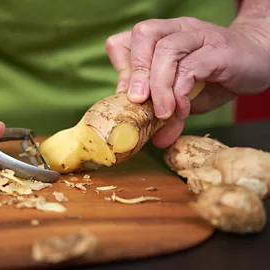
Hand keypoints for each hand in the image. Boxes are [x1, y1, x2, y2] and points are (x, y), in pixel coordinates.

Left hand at [105, 17, 269, 147]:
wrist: (261, 59)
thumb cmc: (219, 75)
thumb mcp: (185, 94)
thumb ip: (168, 109)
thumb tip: (156, 138)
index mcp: (162, 38)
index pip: (125, 40)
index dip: (121, 67)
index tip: (126, 96)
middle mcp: (177, 31)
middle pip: (143, 35)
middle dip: (135, 71)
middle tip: (137, 102)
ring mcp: (198, 36)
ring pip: (165, 49)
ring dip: (157, 84)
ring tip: (161, 113)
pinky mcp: (218, 50)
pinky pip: (191, 66)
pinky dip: (180, 91)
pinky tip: (181, 109)